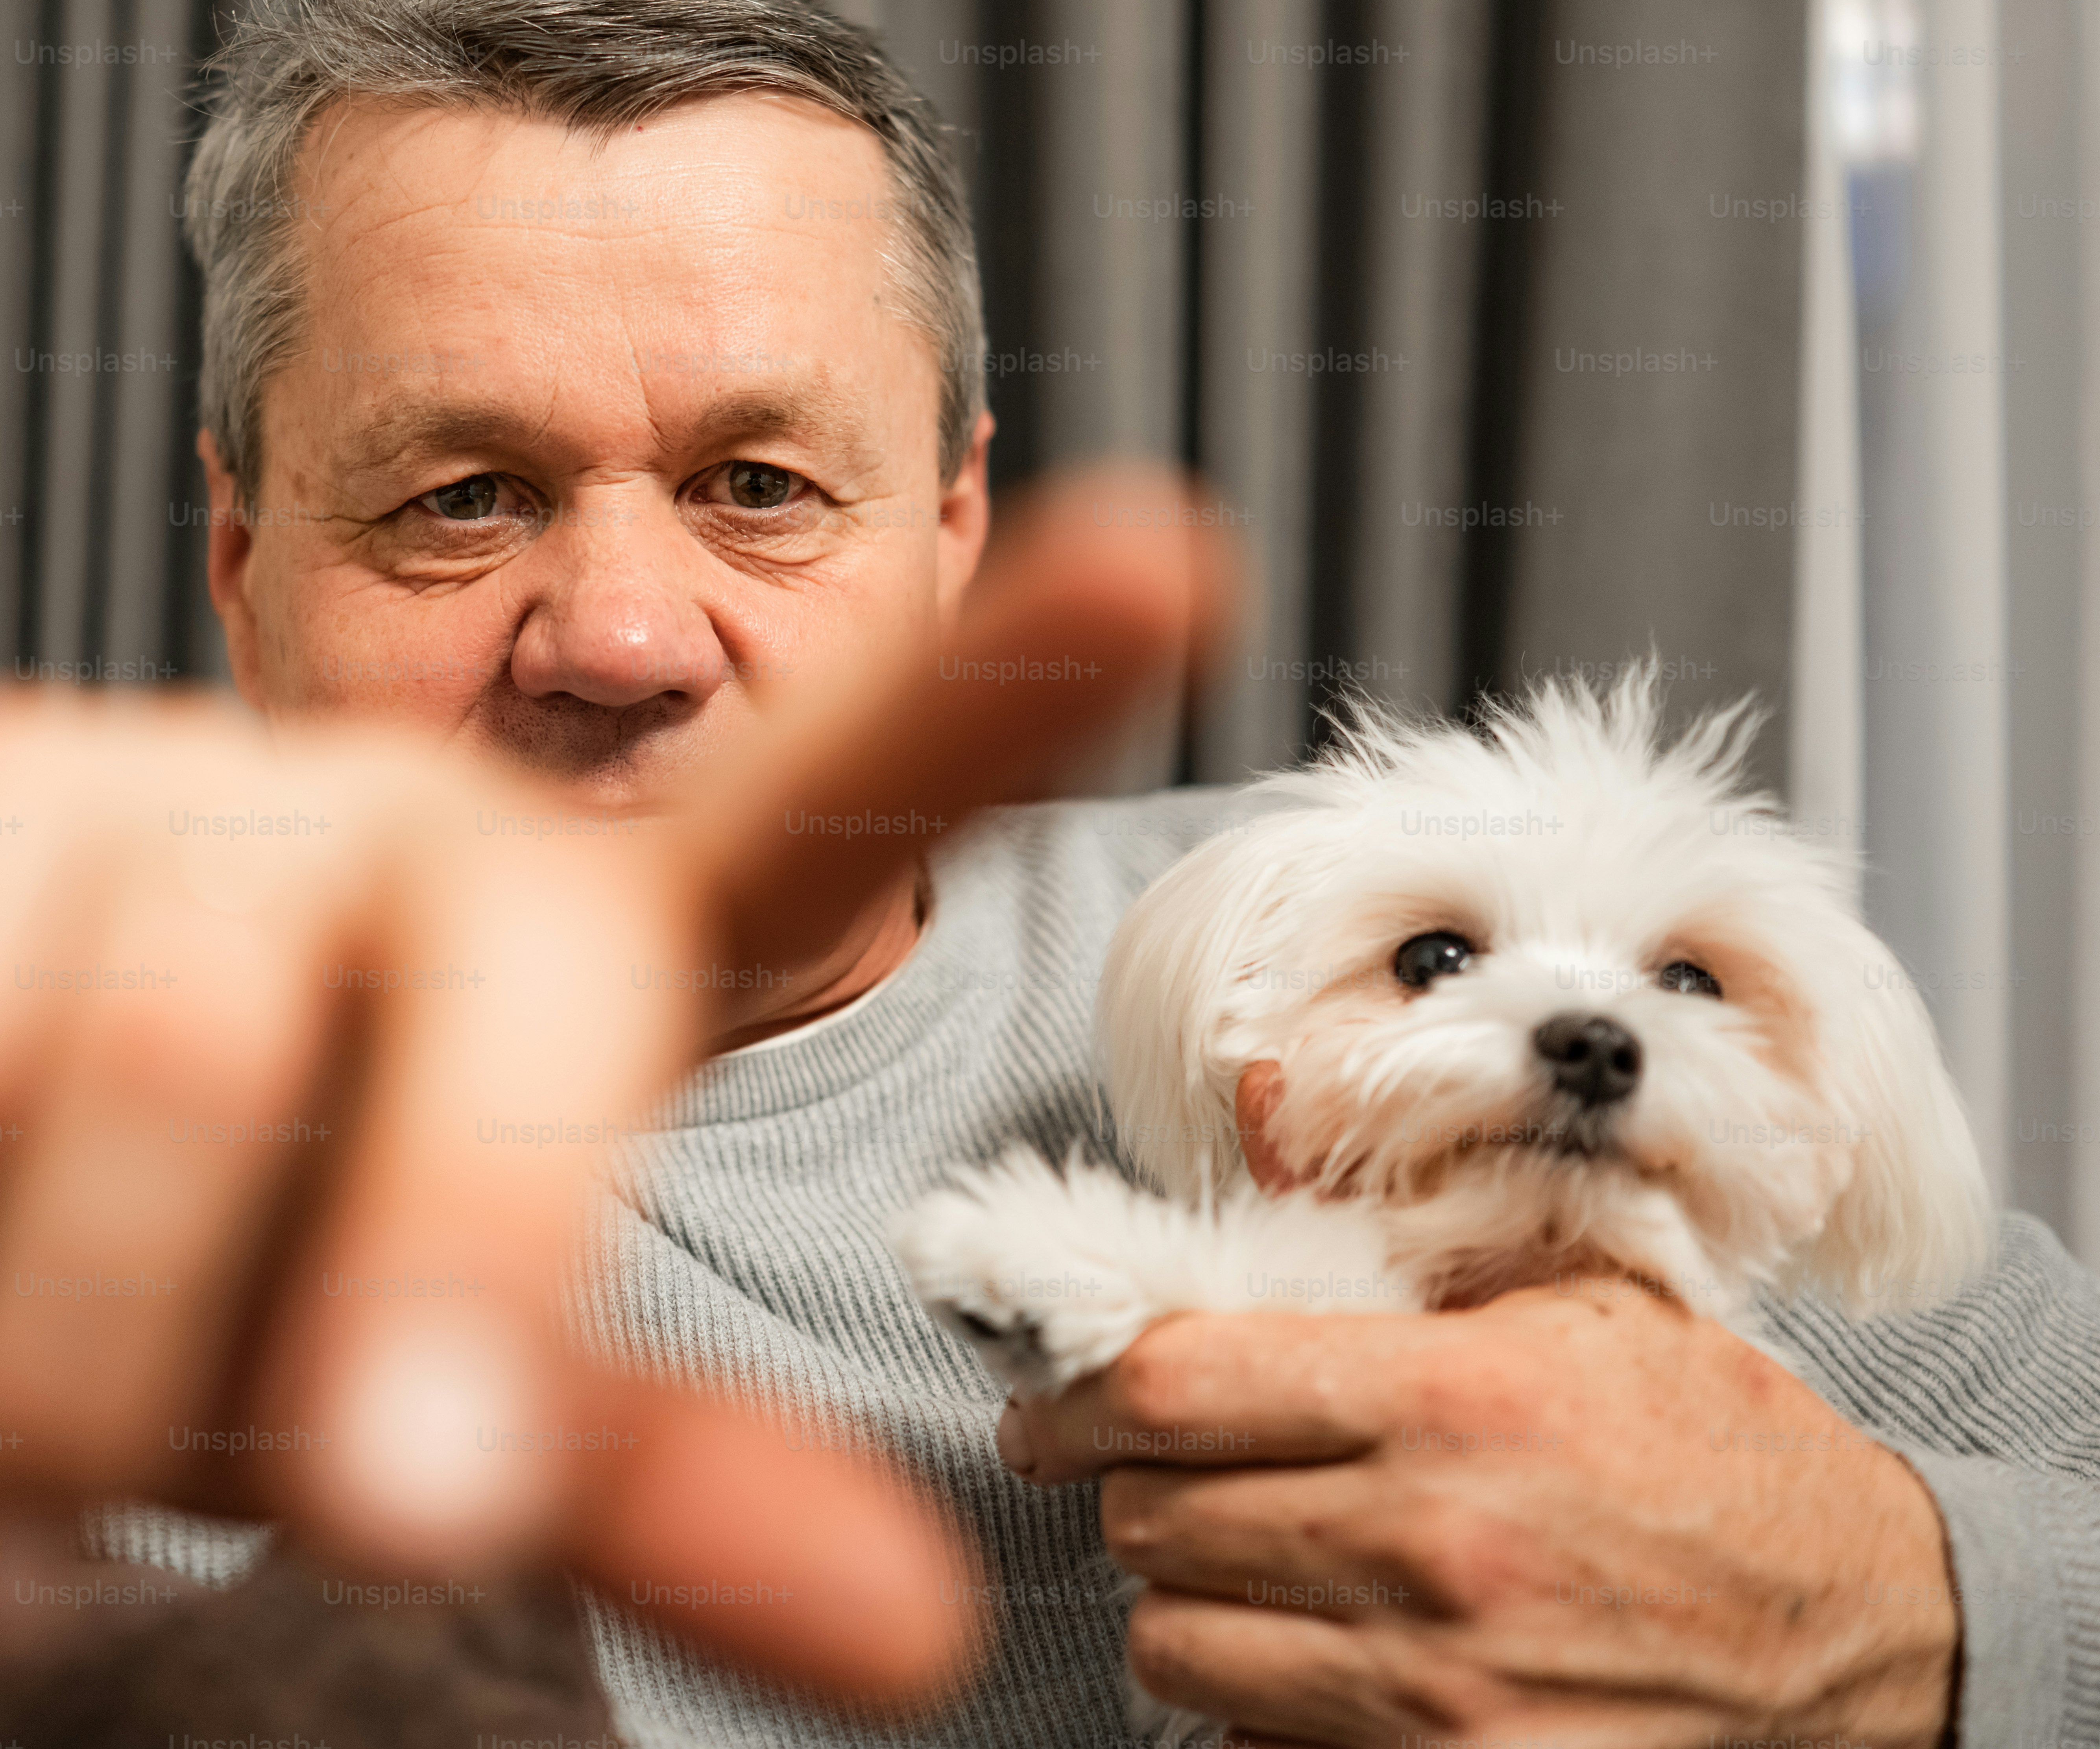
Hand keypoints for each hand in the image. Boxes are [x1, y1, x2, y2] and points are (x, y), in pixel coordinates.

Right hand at [0, 465, 1233, 1710]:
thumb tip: (918, 1635)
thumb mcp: (449, 1409)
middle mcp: (404, 821)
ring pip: (139, 1079)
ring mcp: (164, 787)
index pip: (826, 795)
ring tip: (23, 1478)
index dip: (995, 692)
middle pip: (446, 1042)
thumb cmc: (231, 1291)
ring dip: (67, 1372)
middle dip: (407, 1300)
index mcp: (584, 943)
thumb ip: (661, 1480)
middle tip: (356, 1508)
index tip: (1174, 561)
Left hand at [998, 1282, 1960, 1747]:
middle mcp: (1429, 1545)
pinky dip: (1258, 1706)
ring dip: (1187, 1607)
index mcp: (1446, 1401)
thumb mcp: (1566, 1301)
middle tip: (1169, 1483)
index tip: (1048, 1406)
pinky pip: (1256, 1745)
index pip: (1168, 1387)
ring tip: (1244, 1574)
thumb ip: (1396, 1264)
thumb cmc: (1710, 1448)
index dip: (1075, 1395)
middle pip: (1150, 1521)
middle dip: (1136, 1497)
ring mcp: (1437, 1688)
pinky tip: (1315, 1660)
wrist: (1864, 1619)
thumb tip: (1234, 1216)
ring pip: (1177, 1644)